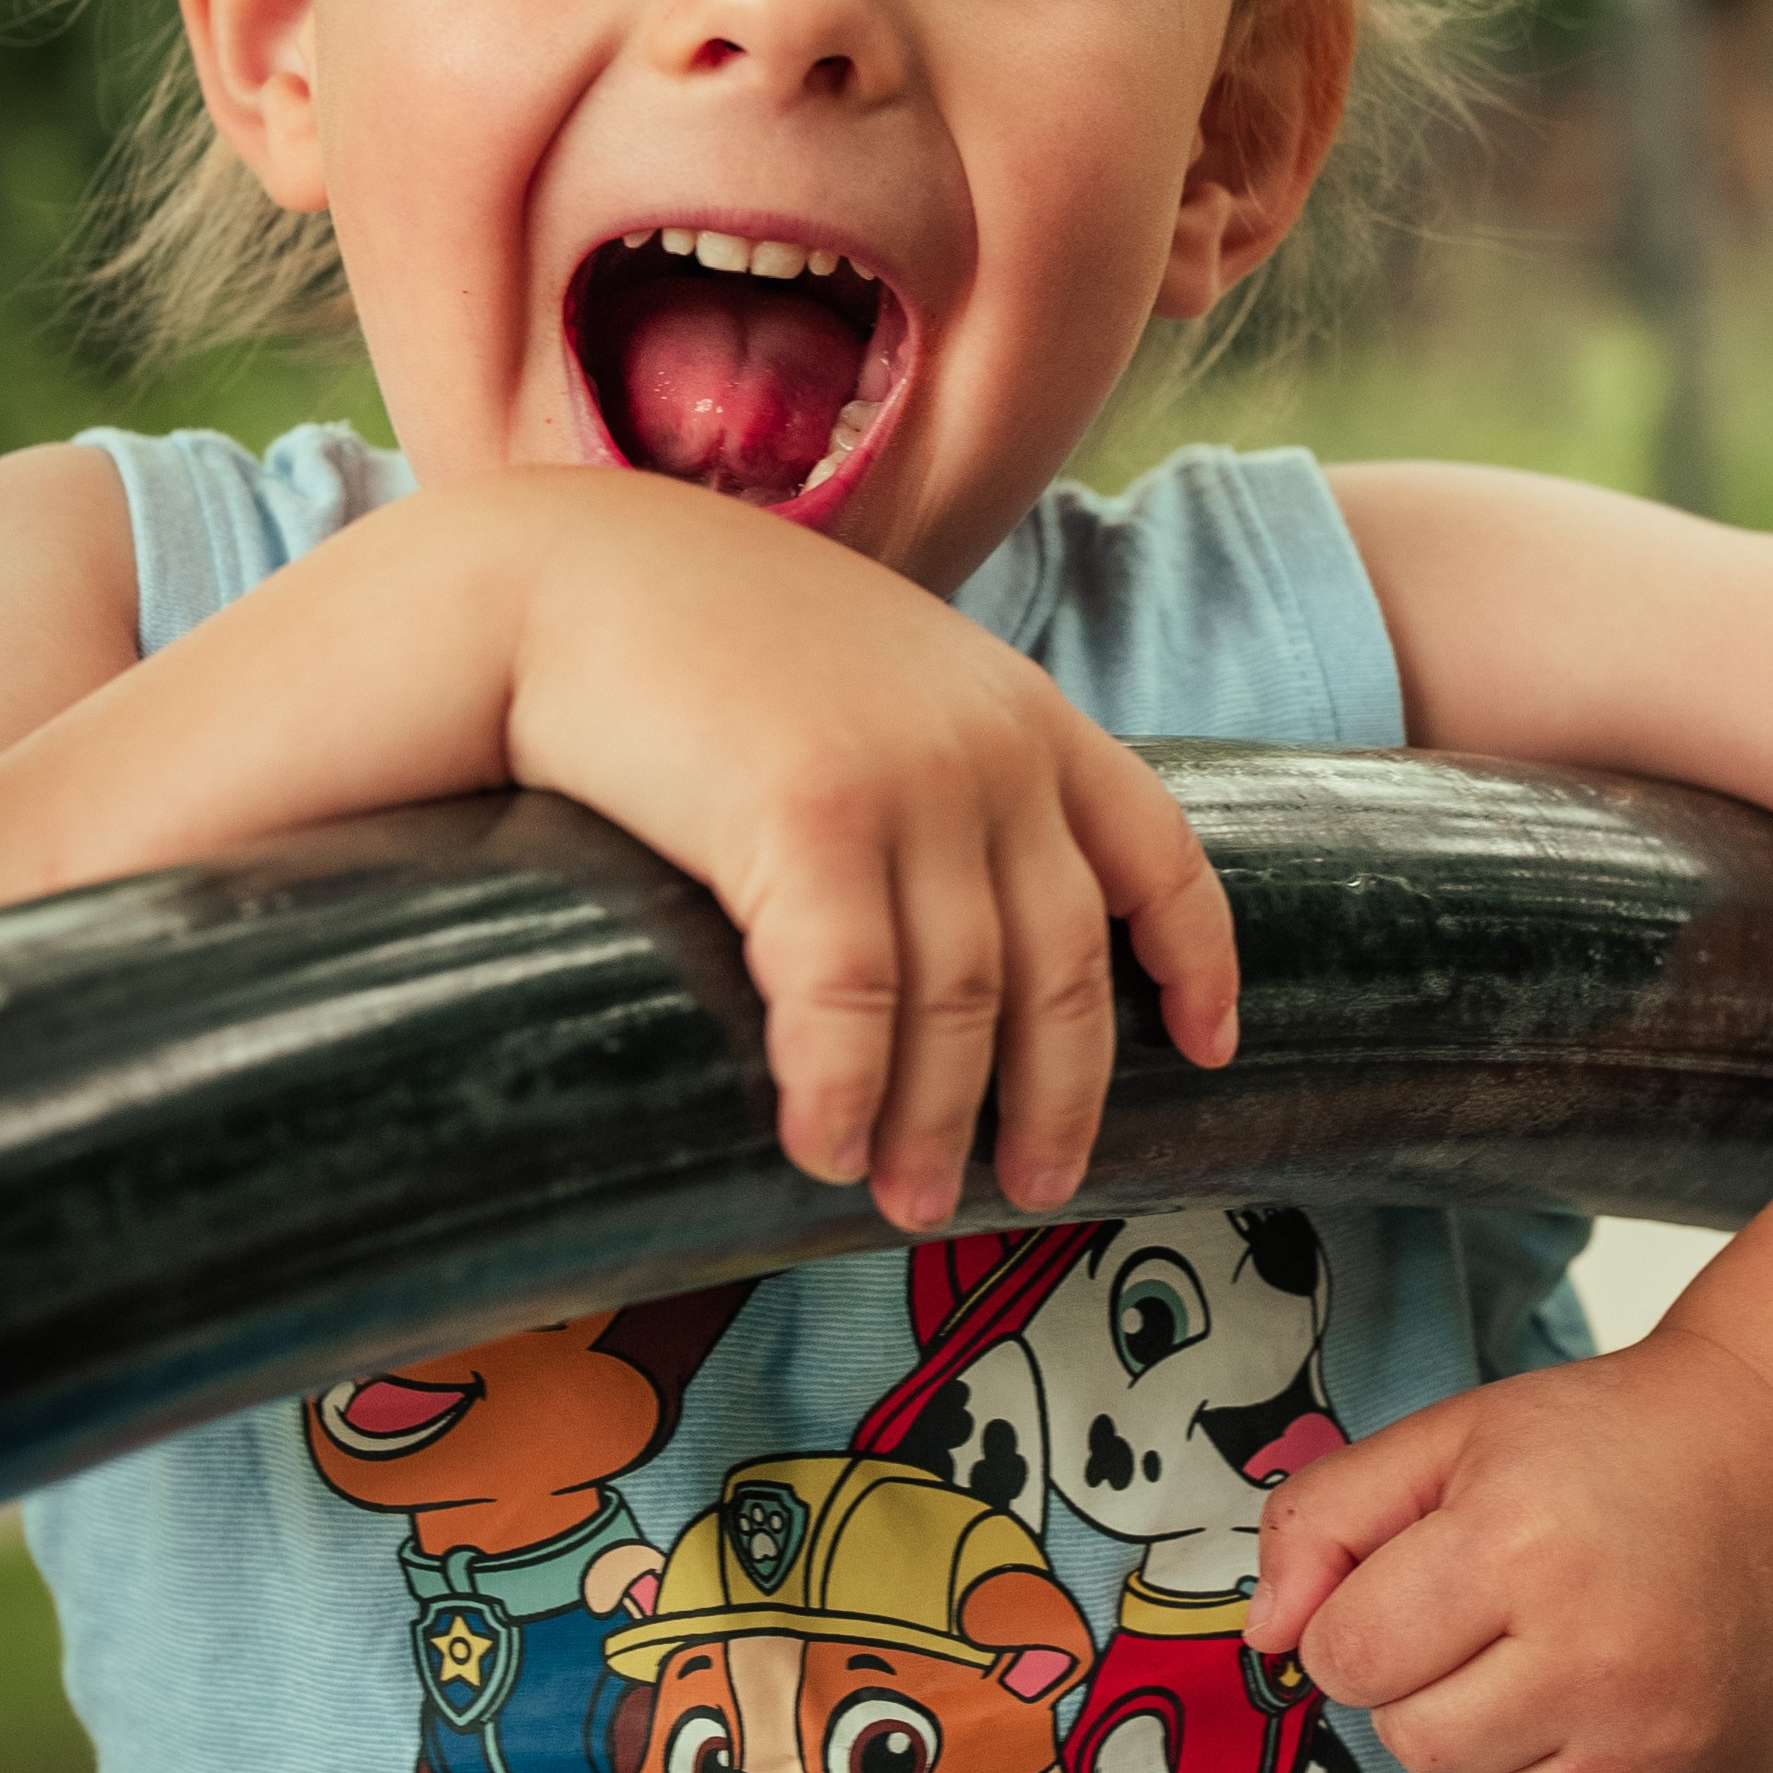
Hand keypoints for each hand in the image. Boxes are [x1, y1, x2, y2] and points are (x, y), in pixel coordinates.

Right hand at [501, 475, 1235, 1235]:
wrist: (563, 573)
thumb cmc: (693, 644)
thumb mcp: (867, 679)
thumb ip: (933, 767)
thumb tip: (948, 908)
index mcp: (1018, 710)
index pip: (1155, 846)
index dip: (1194, 956)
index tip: (1209, 1046)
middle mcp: (988, 744)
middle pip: (1064, 961)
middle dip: (1056, 1094)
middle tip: (1027, 1189)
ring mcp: (906, 777)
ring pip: (963, 998)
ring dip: (937, 1120)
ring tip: (907, 1199)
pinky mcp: (808, 812)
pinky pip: (852, 994)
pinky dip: (846, 1091)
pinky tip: (824, 1149)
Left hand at [1243, 1329, 1772, 1772]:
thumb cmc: (1601, 1445)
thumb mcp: (1449, 1438)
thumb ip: (1324, 1520)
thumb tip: (1262, 1642)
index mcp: (1514, 1546)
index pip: (1346, 1658)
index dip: (1362, 1620)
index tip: (1420, 1580)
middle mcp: (1594, 1658)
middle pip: (1412, 1740)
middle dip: (1427, 1679)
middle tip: (1497, 1610)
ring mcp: (1662, 1742)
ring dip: (1496, 1747)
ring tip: (1557, 1657)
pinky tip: (1614, 1703)